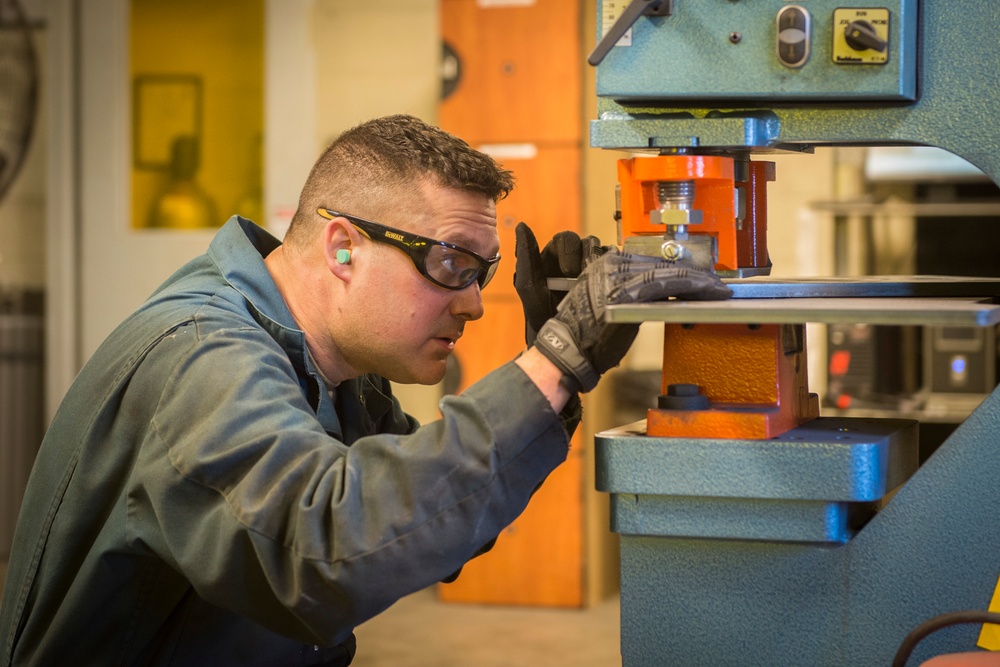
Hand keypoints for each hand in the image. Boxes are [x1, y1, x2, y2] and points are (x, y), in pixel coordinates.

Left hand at [513, 222, 606, 346]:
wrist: (564, 348)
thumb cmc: (541, 318)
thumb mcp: (529, 287)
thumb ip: (525, 256)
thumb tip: (521, 225)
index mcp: (554, 259)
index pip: (566, 239)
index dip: (568, 251)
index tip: (567, 272)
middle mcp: (575, 262)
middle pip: (588, 243)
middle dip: (586, 259)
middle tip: (582, 280)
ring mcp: (594, 272)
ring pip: (605, 253)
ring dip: (601, 266)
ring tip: (595, 286)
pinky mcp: (610, 283)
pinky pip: (618, 268)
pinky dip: (615, 274)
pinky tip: (608, 289)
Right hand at [533, 249, 732, 392]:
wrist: (568, 349)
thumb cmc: (587, 333)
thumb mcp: (612, 302)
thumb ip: (635, 290)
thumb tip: (666, 291)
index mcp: (608, 262)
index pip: (653, 261)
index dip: (681, 268)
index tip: (701, 276)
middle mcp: (613, 263)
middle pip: (664, 264)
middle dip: (694, 273)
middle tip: (717, 283)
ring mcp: (620, 276)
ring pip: (669, 272)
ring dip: (698, 280)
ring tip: (717, 289)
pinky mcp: (630, 292)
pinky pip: (668, 284)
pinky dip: (691, 287)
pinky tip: (707, 292)